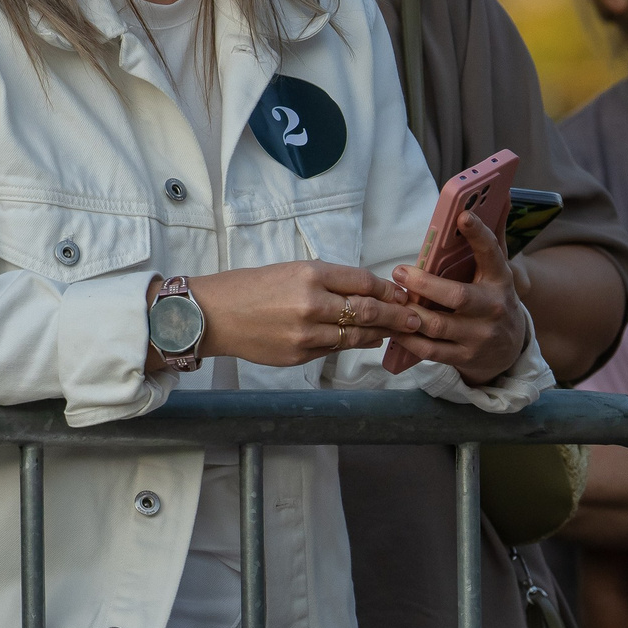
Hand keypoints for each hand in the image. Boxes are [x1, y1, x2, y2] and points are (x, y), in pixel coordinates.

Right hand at [176, 263, 414, 369]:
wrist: (211, 315)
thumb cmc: (248, 287)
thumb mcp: (288, 271)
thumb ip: (326, 281)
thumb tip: (364, 293)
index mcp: (309, 274)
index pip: (362, 281)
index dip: (388, 289)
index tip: (403, 293)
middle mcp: (311, 304)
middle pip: (368, 311)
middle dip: (396, 315)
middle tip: (415, 318)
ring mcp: (306, 334)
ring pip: (356, 335)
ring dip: (378, 333)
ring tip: (394, 330)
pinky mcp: (299, 356)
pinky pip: (334, 350)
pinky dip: (352, 345)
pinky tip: (363, 341)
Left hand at [382, 211, 530, 383]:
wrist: (509, 350)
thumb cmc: (492, 300)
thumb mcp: (496, 273)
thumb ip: (489, 241)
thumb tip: (493, 200)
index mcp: (500, 280)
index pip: (492, 254)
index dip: (478, 235)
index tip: (463, 215)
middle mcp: (493, 308)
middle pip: (456, 296)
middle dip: (424, 284)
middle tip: (399, 272)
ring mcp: (479, 336)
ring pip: (438, 325)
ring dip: (410, 312)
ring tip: (391, 298)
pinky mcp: (465, 357)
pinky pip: (430, 349)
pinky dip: (408, 338)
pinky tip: (394, 326)